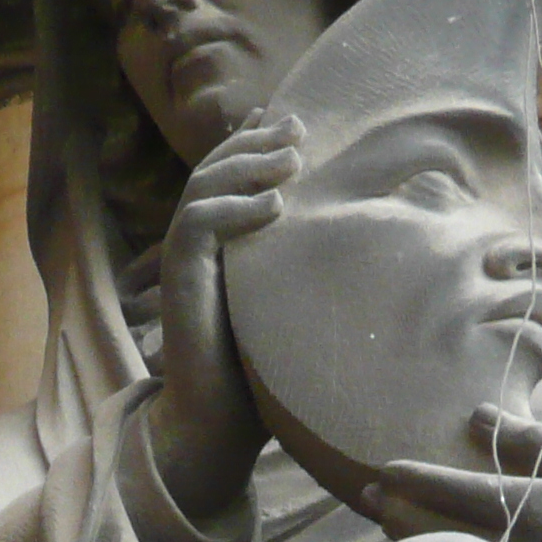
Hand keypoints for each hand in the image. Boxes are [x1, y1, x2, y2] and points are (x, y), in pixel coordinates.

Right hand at [148, 111, 299, 520]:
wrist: (218, 424)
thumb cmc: (260, 376)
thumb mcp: (290, 306)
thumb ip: (302, 269)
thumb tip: (359, 246)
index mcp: (220, 249)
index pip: (229, 180)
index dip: (252, 143)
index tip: (288, 118)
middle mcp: (198, 249)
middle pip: (215, 172)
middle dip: (256, 143)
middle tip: (297, 125)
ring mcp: (185, 264)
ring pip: (203, 188)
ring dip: (247, 165)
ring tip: (292, 157)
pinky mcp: (181, 282)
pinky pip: (197, 226)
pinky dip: (234, 209)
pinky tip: (276, 205)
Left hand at [362, 403, 541, 541]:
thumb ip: (532, 439)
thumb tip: (475, 415)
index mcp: (533, 510)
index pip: (460, 492)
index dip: (419, 480)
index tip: (385, 468)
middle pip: (437, 530)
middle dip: (396, 511)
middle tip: (364, 493)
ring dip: (407, 533)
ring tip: (380, 512)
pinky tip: (418, 540)